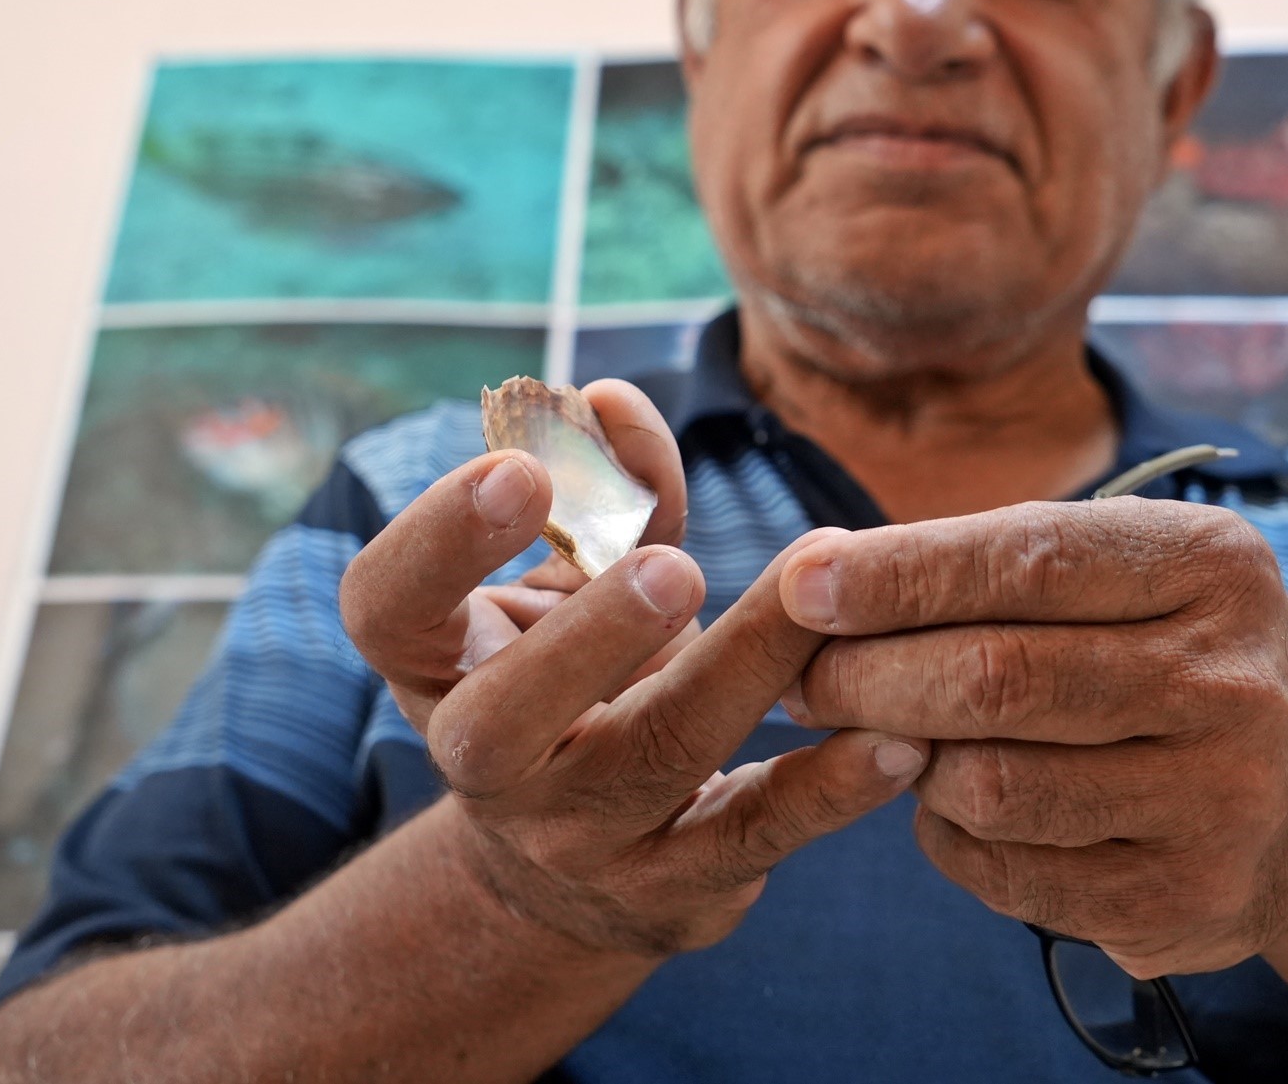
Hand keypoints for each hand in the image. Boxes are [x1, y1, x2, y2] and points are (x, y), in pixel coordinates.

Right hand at [341, 379, 928, 959]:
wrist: (581, 865)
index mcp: (444, 667)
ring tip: (822, 589)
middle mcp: (488, 765)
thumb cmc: (581, 675)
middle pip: (503, 721)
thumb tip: (612, 399)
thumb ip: (606, 488)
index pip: (387, 609)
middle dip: (590, 637)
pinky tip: (900, 736)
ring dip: (749, 666)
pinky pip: (758, 834)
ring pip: (658, 759)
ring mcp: (578, 838)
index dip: (439, 540)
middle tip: (673, 567)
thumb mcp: (577, 582)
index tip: (519, 471)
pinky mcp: (677, 888)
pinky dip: (834, 786)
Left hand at [777, 496, 1287, 977]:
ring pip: (989, 786)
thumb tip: (820, 580)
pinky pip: (1007, 874)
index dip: (899, 574)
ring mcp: (1218, 801)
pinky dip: (950, 838)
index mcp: (1212, 567)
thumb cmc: (1174, 659)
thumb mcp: (1130, 577)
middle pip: (996, 678)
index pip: (1026, 560)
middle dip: (868, 677)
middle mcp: (1229, 682)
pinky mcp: (1185, 900)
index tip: (802, 582)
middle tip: (804, 681)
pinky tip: (954, 807)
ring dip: (906, 763)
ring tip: (893, 739)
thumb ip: (999, 566)